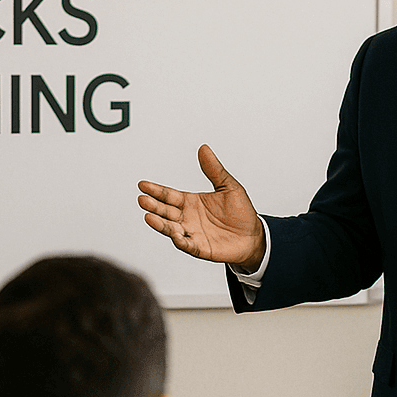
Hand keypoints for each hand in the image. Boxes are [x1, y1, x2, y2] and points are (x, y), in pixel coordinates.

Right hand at [138, 145, 265, 270]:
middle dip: (153, 206)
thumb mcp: (229, 186)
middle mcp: (188, 218)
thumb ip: (214, 169)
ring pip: (171, 228)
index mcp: (191, 202)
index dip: (156, 190)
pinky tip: (176, 235)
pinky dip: (181, 241)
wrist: (253, 236)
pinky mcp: (200, 247)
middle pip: (165, 211)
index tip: (143, 185)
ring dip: (160, 224)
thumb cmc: (241, 213)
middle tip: (143, 200)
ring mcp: (192, 233)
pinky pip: (188, 245)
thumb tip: (204, 149)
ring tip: (149, 217)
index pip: (169, 195)